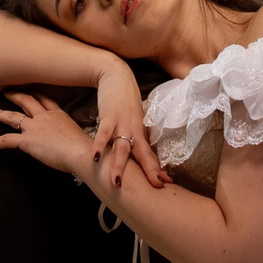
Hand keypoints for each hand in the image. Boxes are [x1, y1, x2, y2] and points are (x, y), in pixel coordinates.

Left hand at [0, 89, 105, 178]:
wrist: (80, 153)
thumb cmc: (86, 148)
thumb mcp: (80, 136)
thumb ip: (73, 137)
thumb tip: (76, 144)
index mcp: (59, 115)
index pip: (45, 100)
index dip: (36, 95)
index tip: (30, 91)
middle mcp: (45, 117)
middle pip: (27, 101)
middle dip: (16, 95)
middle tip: (7, 91)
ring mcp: (35, 127)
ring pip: (13, 117)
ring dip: (1, 113)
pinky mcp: (27, 140)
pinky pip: (7, 139)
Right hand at [93, 60, 165, 197]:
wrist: (117, 76)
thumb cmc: (125, 101)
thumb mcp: (134, 120)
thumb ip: (135, 137)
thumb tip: (139, 155)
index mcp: (140, 133)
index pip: (151, 154)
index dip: (157, 169)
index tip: (166, 183)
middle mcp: (134, 130)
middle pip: (142, 154)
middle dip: (149, 171)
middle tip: (156, 186)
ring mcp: (122, 123)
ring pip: (122, 148)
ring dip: (119, 166)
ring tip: (116, 182)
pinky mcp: (109, 116)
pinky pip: (103, 134)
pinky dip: (99, 146)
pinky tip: (95, 157)